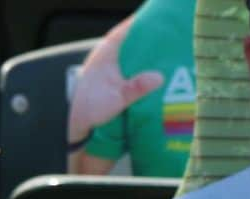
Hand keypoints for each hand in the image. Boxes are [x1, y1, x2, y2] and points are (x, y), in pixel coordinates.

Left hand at [68, 16, 164, 142]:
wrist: (76, 124)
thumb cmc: (89, 108)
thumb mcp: (115, 98)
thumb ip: (135, 88)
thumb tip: (158, 77)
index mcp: (107, 52)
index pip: (127, 30)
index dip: (144, 25)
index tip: (161, 23)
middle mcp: (110, 57)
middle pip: (134, 42)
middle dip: (152, 42)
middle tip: (173, 42)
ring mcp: (114, 69)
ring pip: (136, 57)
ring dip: (150, 58)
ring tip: (172, 58)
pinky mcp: (117, 81)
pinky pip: (135, 71)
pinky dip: (146, 71)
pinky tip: (159, 76)